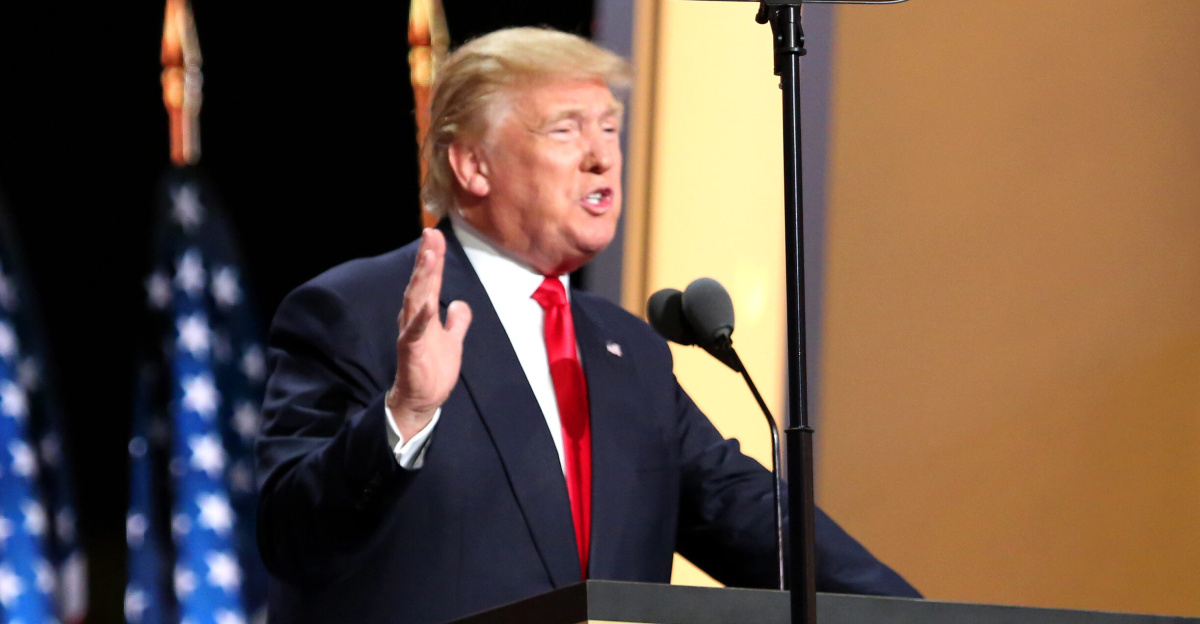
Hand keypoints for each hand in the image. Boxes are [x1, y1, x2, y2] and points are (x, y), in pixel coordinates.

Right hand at [387, 228, 471, 439]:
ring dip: (422, 279)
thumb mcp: (452, 341)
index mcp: (423, 314)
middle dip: (426, 259)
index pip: (430, 282)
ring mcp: (411, 333)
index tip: (435, 236)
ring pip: (416, 301)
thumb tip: (461, 304)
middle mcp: (414, 319)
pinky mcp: (410, 351)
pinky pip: (414, 331)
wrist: (420, 401)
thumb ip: (456, 322)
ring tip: (428, 257)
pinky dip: (421, 317)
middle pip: (421, 284)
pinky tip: (427, 304)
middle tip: (430, 235)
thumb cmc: (432, 371)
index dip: (433, 259)